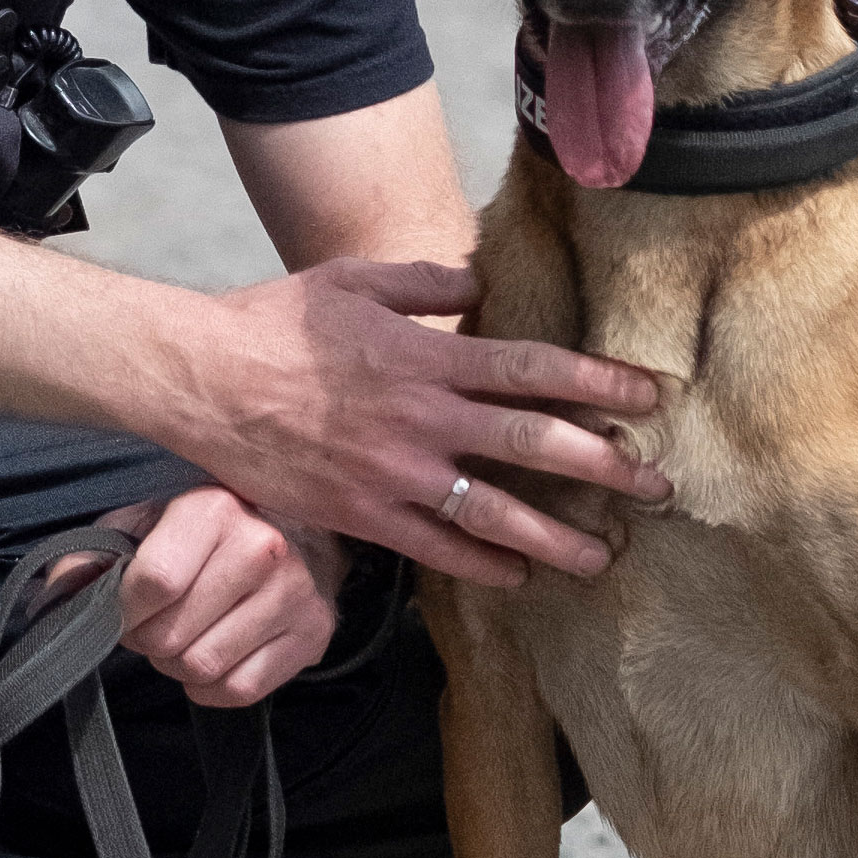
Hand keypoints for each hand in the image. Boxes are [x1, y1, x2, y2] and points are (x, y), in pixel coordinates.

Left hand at [53, 489, 348, 707]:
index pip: (153, 583)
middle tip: (155, 624)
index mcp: (215, 509)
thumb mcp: (144, 525)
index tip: (124, 608)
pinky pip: (238, 690)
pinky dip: (212, 685)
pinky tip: (215, 653)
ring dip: (178, 663)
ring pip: (202, 667)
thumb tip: (57, 595)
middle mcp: (263, 548)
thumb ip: (93, 556)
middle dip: (148, 639)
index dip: (124, 609)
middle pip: (172, 635)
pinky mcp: (313, 636)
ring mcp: (295, 595)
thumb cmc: (206, 533)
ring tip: (185, 635)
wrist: (297, 535)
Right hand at [168, 259, 668, 587]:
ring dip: (556, 537)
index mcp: (426, 357)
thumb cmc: (273, 322)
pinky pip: (434, 549)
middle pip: (533, 446)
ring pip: (494, 513)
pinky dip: (481, 567)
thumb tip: (481, 281)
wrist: (200, 379)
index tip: (650, 395)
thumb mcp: (352, 280)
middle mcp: (422, 420)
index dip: (599, 381)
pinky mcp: (362, 515)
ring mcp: (393, 474)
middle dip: (605, 467)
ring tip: (603, 557)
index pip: (534, 369)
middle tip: (657, 486)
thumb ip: (425, 282)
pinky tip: (519, 577)